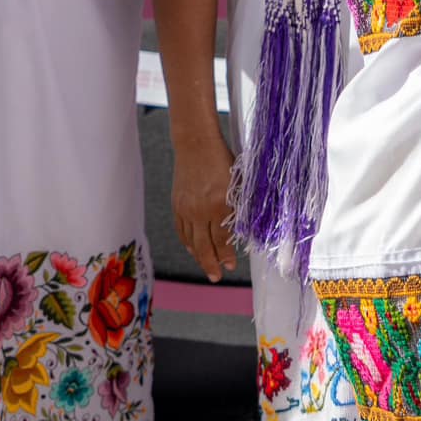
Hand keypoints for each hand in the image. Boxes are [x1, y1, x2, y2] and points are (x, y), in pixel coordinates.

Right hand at [171, 135, 238, 281]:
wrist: (196, 144)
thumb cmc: (223, 159)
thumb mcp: (238, 182)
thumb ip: (240, 206)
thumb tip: (243, 228)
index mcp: (220, 204)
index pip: (222, 239)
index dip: (227, 255)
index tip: (232, 265)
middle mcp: (201, 210)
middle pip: (204, 246)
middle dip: (212, 264)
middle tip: (217, 277)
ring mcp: (186, 209)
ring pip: (191, 241)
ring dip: (199, 257)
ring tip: (207, 267)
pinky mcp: (177, 205)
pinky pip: (181, 230)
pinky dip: (187, 242)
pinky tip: (193, 249)